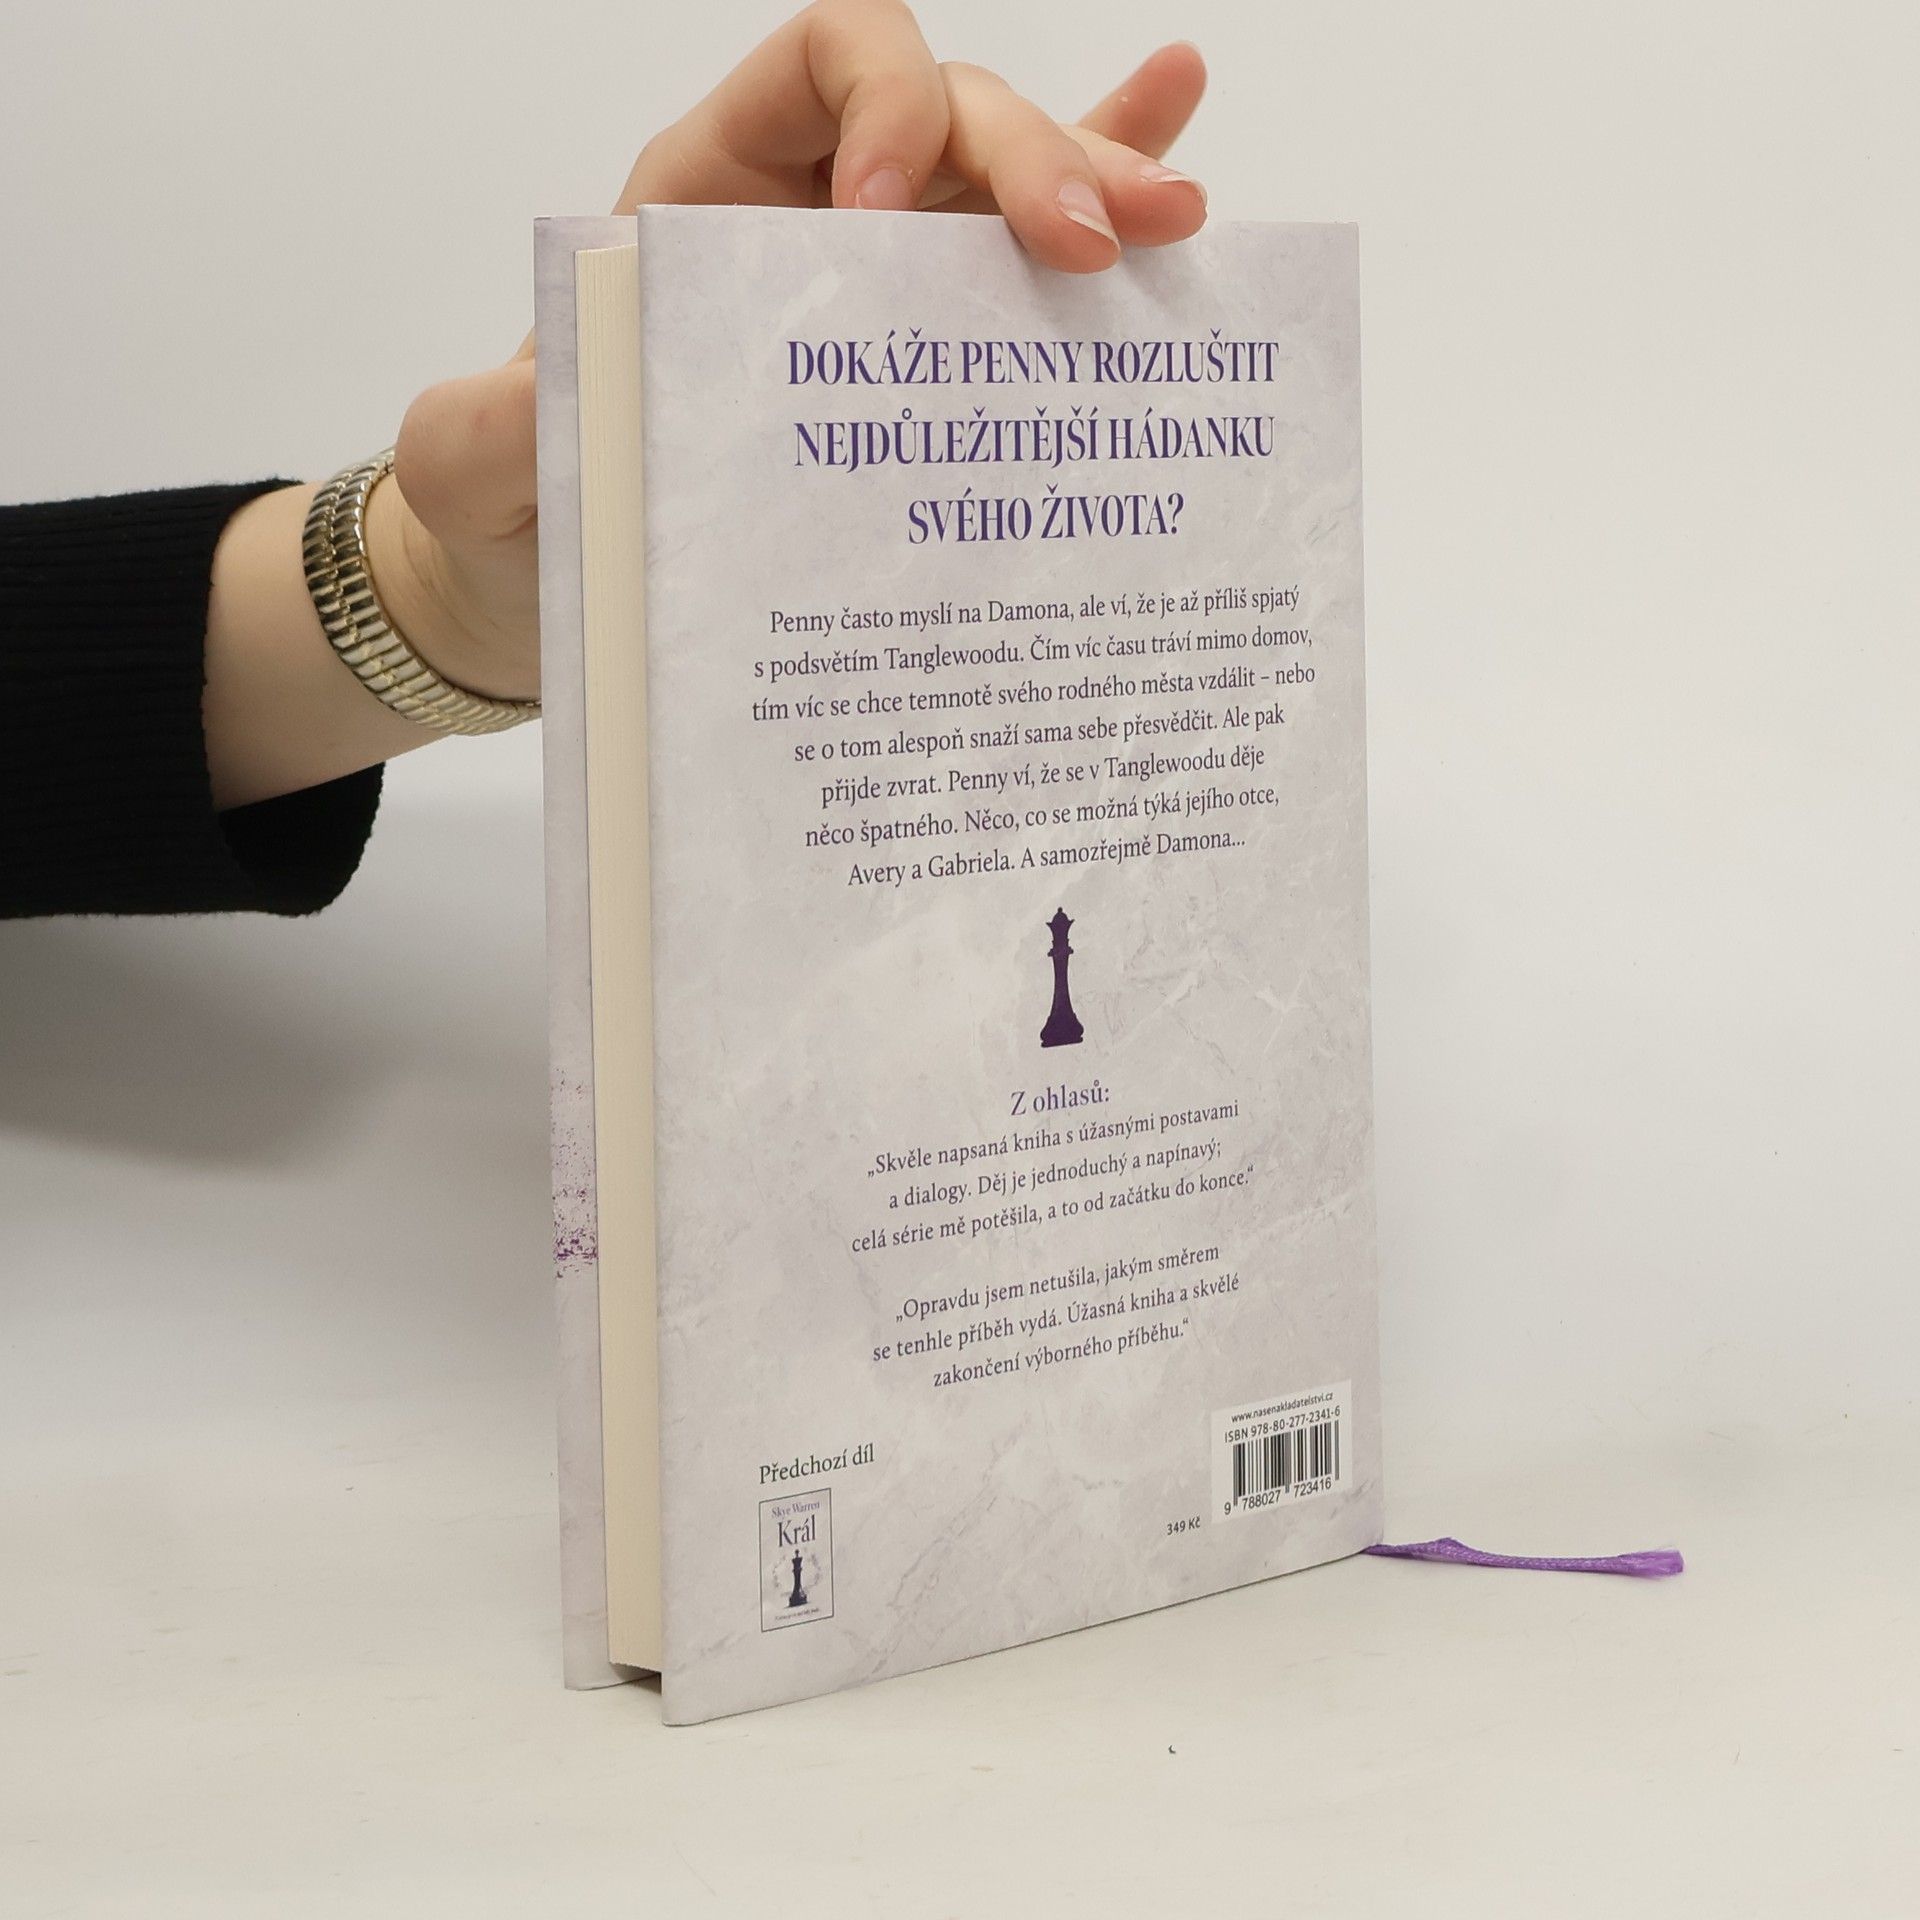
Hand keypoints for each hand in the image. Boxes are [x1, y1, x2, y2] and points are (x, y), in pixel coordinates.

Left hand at [374, 2, 1208, 707]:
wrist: (550, 584)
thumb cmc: (518, 507)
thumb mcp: (472, 468)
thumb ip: (486, 431)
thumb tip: (545, 406)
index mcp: (706, 196)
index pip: (820, 69)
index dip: (877, 102)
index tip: (886, 212)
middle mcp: (811, 218)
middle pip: (948, 122)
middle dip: (1029, 162)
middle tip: (1089, 247)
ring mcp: (882, 285)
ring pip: (1008, 194)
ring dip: (1100, 186)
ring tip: (1176, 219)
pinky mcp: (926, 367)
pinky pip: (1020, 267)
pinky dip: (1100, 210)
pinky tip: (1188, 167)